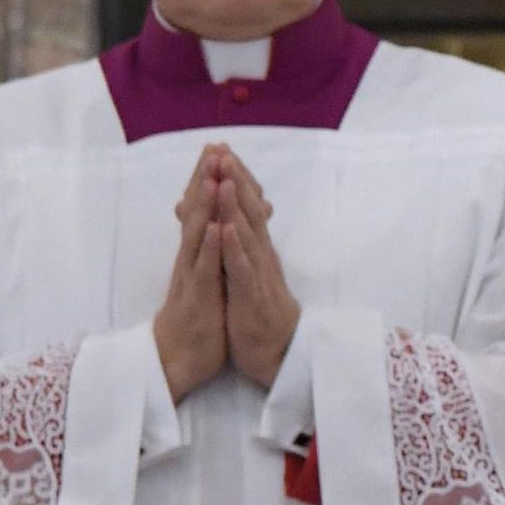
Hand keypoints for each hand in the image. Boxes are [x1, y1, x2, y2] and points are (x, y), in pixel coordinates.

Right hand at [152, 147, 229, 400]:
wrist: (176, 359)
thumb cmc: (196, 316)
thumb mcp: (208, 277)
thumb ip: (211, 250)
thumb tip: (218, 223)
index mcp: (196, 253)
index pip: (201, 209)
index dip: (207, 179)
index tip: (216, 148)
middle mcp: (191, 258)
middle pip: (196, 213)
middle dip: (204, 180)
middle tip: (212, 148)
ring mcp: (192, 276)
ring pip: (197, 235)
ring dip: (205, 206)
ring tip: (212, 177)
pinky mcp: (198, 297)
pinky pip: (203, 269)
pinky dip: (208, 247)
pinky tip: (214, 227)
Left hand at [213, 151, 301, 383]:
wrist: (280, 353)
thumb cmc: (260, 313)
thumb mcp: (246, 274)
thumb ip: (239, 246)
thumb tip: (227, 219)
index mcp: (257, 250)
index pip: (247, 208)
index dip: (236, 179)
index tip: (223, 151)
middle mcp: (261, 256)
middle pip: (248, 212)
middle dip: (235, 181)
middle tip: (224, 151)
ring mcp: (258, 274)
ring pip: (246, 234)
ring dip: (234, 205)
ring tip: (223, 178)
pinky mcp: (251, 296)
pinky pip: (242, 268)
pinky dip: (233, 246)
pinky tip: (226, 227)